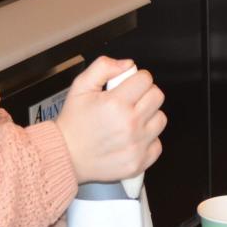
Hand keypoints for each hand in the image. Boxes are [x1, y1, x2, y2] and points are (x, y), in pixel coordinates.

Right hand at [55, 56, 166, 184]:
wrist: (65, 156)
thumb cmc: (73, 123)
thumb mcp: (80, 86)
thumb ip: (103, 67)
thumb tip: (127, 64)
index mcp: (116, 103)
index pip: (146, 79)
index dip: (136, 78)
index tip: (128, 85)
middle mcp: (129, 124)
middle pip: (157, 97)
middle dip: (145, 94)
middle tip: (130, 101)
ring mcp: (136, 145)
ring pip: (160, 119)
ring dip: (148, 117)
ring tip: (130, 120)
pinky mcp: (139, 162)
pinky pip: (157, 144)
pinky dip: (147, 140)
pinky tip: (131, 138)